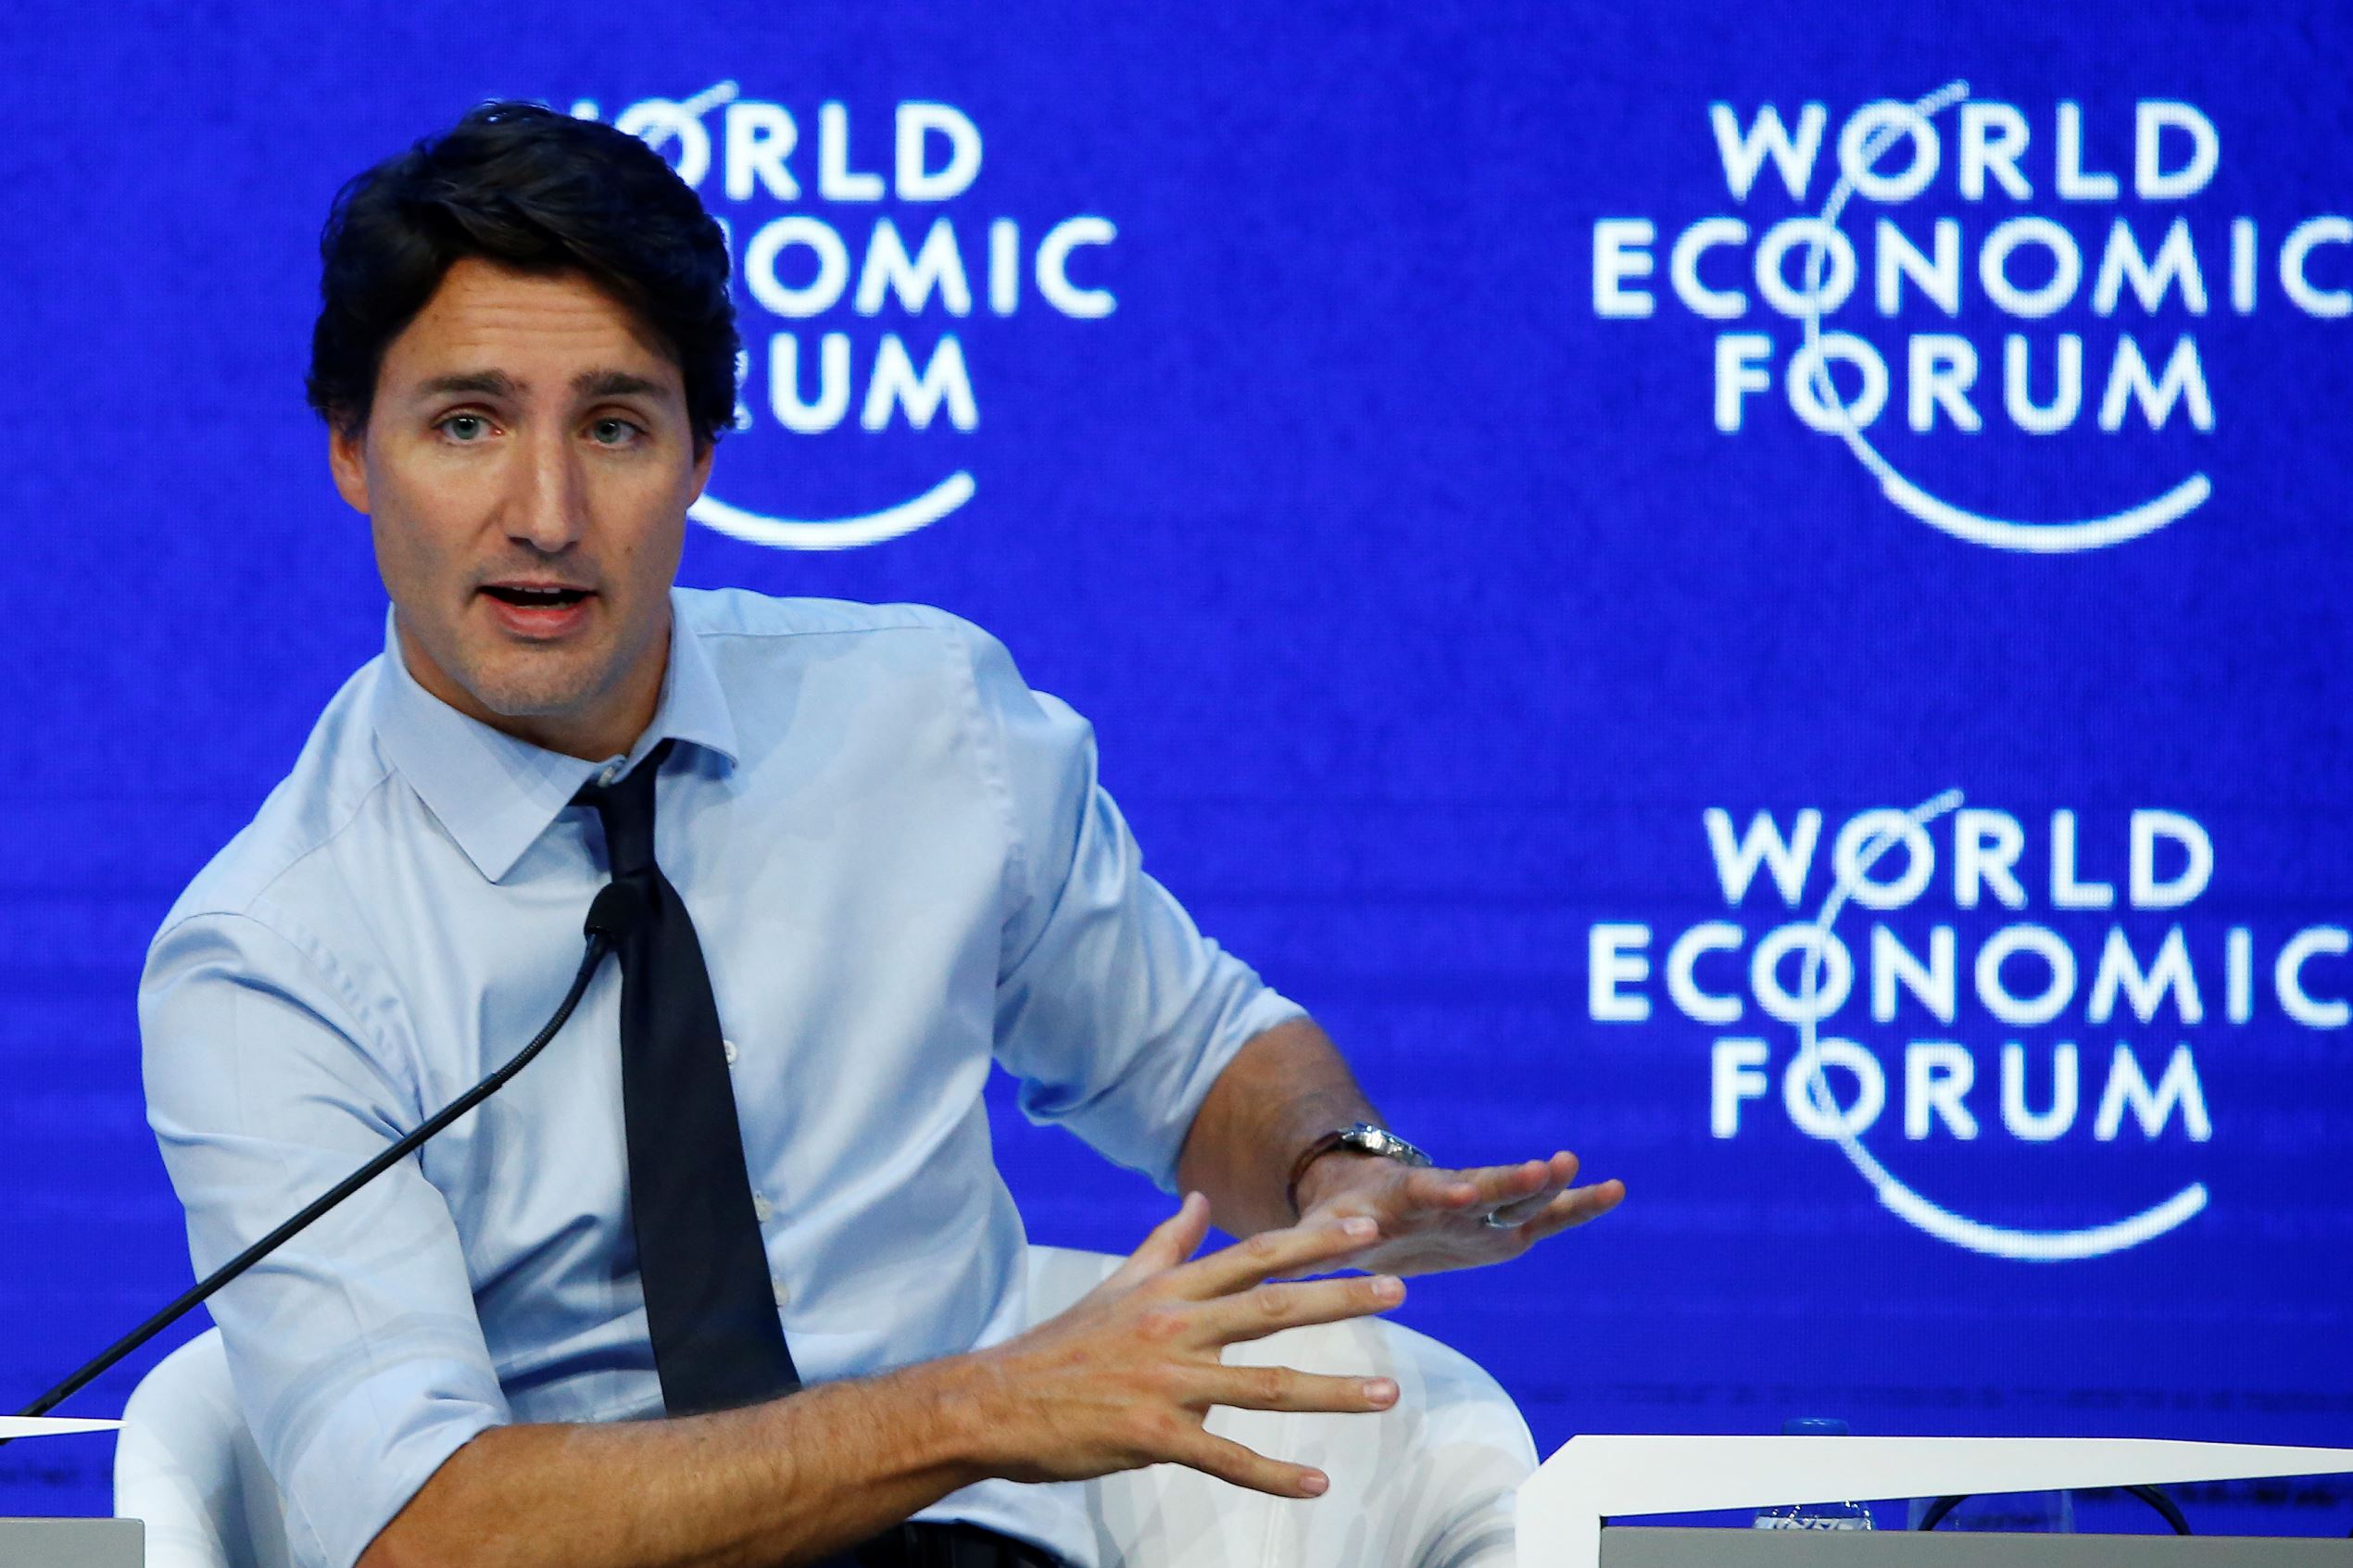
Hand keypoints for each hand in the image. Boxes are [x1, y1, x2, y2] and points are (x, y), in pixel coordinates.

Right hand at [968, 1193, 1404, 1497]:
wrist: (994, 1402)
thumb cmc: (1061, 1346)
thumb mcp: (1116, 1285)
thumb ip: (1166, 1245)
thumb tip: (1199, 1202)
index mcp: (1170, 1290)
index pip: (1254, 1256)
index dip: (1313, 1242)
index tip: (1366, 1228)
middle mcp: (1175, 1327)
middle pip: (1272, 1308)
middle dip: (1339, 1297)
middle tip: (1399, 1287)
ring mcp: (1166, 1383)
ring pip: (1265, 1385)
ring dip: (1333, 1391)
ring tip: (1388, 1394)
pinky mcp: (1153, 1437)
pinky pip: (1225, 1457)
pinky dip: (1273, 1474)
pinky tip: (1316, 1483)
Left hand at [1294, 1148, 1623, 1276]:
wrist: (1366, 1201)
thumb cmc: (1335, 1220)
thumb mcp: (1312, 1233)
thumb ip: (1301, 1247)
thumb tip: (1271, 1264)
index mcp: (1403, 1196)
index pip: (1427, 1190)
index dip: (1444, 1191)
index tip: (1463, 1189)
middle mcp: (1448, 1196)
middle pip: (1486, 1185)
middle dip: (1514, 1179)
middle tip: (1550, 1164)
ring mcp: (1479, 1211)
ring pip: (1522, 1198)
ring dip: (1554, 1188)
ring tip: (1594, 1174)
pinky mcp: (1499, 1230)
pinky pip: (1544, 1218)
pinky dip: (1576, 1207)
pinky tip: (1615, 1190)